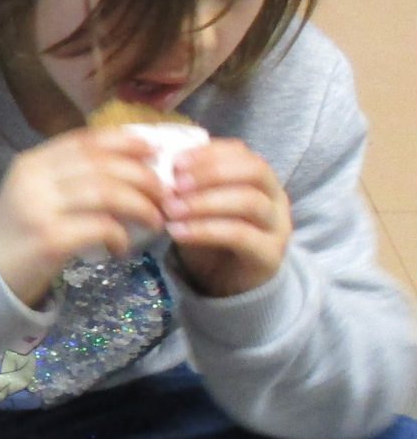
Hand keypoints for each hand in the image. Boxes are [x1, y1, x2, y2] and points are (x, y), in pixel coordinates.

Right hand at [0, 129, 171, 307]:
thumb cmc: (21, 232)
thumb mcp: (37, 193)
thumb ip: (71, 176)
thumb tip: (133, 164)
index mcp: (32, 162)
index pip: (86, 140)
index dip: (126, 141)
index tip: (155, 151)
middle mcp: (33, 179)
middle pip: (103, 165)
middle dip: (144, 177)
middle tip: (165, 195)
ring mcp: (39, 208)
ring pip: (107, 192)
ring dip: (141, 206)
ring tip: (154, 221)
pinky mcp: (49, 239)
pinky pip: (101, 227)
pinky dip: (121, 236)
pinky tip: (123, 247)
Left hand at [166, 138, 290, 297]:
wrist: (228, 285)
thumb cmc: (211, 239)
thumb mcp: (197, 208)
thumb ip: (188, 187)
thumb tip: (162, 165)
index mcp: (260, 180)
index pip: (244, 153)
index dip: (210, 153)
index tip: (176, 161)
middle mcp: (276, 199)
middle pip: (255, 171)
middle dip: (211, 173)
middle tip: (175, 185)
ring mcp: (277, 227)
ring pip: (250, 202)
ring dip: (205, 202)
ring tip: (171, 209)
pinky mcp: (270, 255)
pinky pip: (241, 235)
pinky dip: (205, 230)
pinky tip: (178, 231)